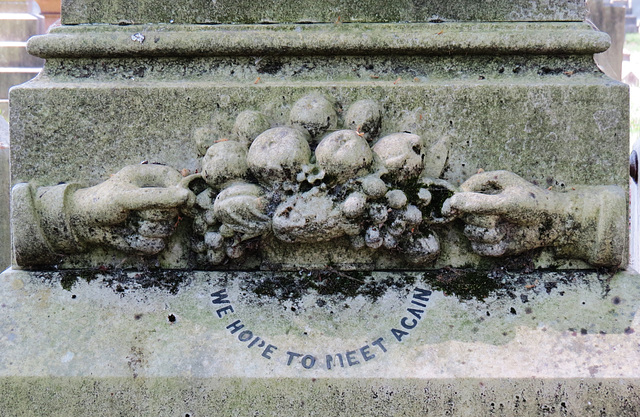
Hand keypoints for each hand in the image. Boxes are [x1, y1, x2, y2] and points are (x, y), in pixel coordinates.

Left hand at [69, 164, 192, 254]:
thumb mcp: (128, 195)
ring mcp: (157, 219)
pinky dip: (140, 243)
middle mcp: (160, 198)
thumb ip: (158, 196)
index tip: (182, 204)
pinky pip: (157, 245)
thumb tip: (187, 196)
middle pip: (174, 212)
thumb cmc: (102, 201)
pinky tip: (128, 235)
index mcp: (156, 178)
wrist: (83, 223)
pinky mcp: (151, 237)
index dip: (183, 196)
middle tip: (132, 211)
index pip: (180, 186)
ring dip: (144, 230)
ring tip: (127, 222)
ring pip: (167, 231)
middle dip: (152, 215)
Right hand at [441, 171, 567, 256]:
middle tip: (501, 217)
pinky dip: (493, 247)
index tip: (450, 212)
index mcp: (484, 186)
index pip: (459, 195)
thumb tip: (453, 202)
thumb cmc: (534, 204)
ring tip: (507, 228)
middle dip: (483, 220)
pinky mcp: (490, 241)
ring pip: (471, 234)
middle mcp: (481, 204)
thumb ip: (480, 203)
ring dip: (490, 235)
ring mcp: (485, 223)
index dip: (453, 204)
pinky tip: (507, 240)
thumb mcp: (507, 201)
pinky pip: (479, 248)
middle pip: (464, 217)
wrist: (554, 224)